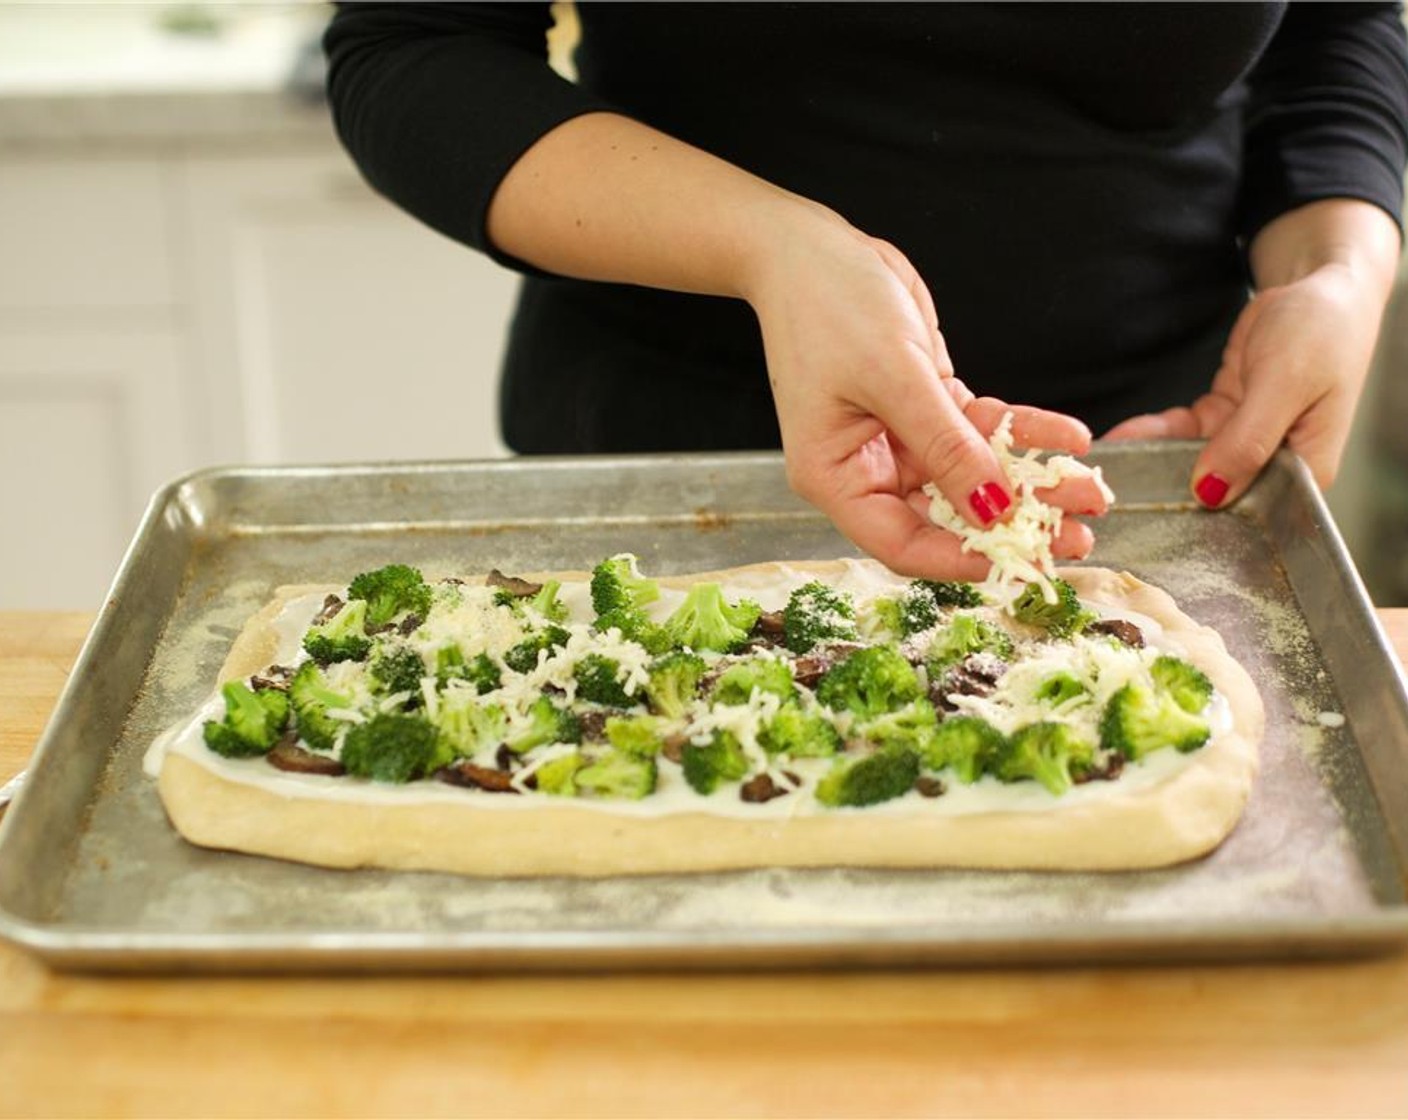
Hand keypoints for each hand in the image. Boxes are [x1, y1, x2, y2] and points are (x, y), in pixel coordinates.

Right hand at [742, 213, 1104, 578]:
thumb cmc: (827, 307)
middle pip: (946, 516)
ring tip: (1089, 490)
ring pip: (973, 476)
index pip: (900, 542)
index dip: (958, 560)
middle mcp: (868, 468)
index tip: (1017, 562)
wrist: (811, 250)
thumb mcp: (893, 376)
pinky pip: (982, 431)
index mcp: (837, 477)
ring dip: (1031, 483)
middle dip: (1013, 526)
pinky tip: (1070, 437)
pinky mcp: (927, 407)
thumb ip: (945, 444)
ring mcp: (900, 440)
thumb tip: (994, 508)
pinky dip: (1024, 433)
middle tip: (1075, 537)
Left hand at [1104, 263, 1384, 503]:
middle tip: (1118, 495)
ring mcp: (1247, 440)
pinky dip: (1156, 432)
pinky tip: (1126, 435)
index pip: (1257, 512)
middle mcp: (1276, 463)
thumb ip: (1247, 441)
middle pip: (1217, 491)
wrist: (1316, 284)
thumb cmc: (1322, 331)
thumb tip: (1210, 494)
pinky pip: (1184, 431)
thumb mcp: (1285, 384)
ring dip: (1153, 460)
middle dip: (1169, 492)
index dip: (1208, 521)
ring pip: (1191, 460)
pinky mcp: (1225, 417)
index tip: (1158, 521)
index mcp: (1306, 469)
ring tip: (1110, 466)